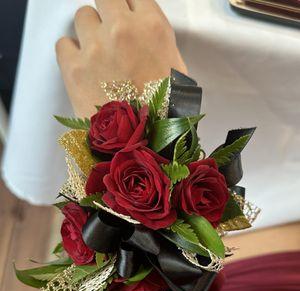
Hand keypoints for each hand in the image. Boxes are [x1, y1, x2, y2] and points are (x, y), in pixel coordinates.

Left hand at [56, 0, 186, 116]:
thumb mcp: (175, 67)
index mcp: (153, 28)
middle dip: (109, 14)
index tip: (126, 17)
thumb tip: (139, 26)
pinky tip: (83, 66)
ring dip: (90, 31)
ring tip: (98, 55)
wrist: (142, 144)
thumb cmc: (165, 111)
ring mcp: (95, 48)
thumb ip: (155, 38)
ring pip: (82, 16)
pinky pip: (63, 43)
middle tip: (112, 36)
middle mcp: (122, 30)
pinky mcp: (73, 69)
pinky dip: (71, 52)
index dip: (129, 7)